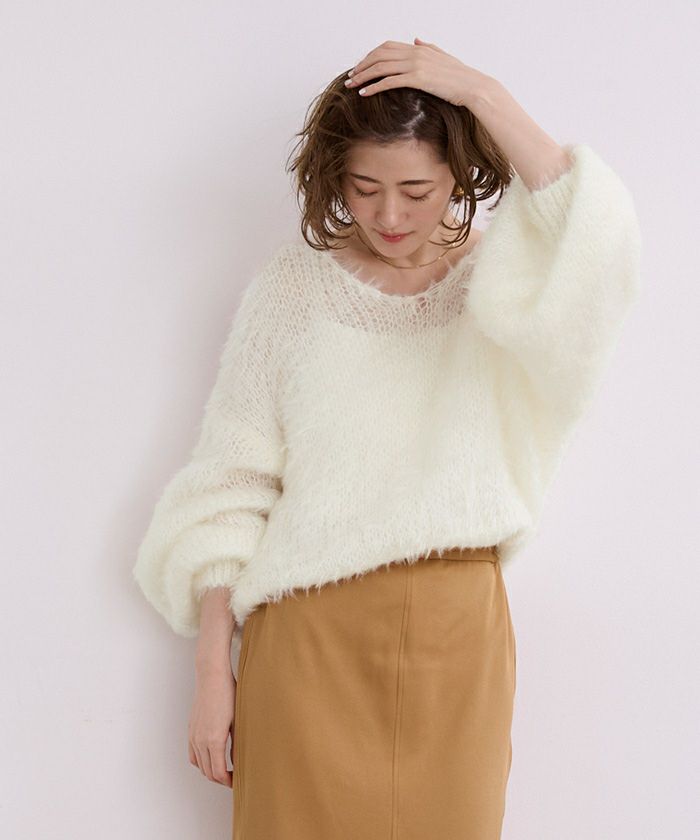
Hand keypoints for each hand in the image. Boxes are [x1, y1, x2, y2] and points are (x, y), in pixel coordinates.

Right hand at [188, 664, 235, 786]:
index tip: (237, 782)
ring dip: (210, 771)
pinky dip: (200, 761)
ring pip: (199, 765)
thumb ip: (237, 744)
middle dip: (220, 779)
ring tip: (224, 769)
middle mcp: (200, 741)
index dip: (228, 782)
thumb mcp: (237, 721)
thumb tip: (237, 761)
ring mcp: (194, 736)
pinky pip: (192, 754)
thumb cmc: (228, 694)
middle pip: (208, 772)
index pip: (218, 773)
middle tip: (233, 777)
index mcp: (214, 741)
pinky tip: (210, 757)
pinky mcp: (191, 730)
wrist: (212, 677)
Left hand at [344, 37, 495, 107]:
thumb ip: (428, 47)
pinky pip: (389, 81)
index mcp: (419, 48)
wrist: (473, 87)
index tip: (360, 67)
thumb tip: (416, 39)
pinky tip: (364, 93)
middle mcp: (415, 52)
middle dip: (362, 66)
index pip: (387, 47)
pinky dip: (374, 86)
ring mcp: (416, 64)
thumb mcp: (442, 57)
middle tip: (350, 77)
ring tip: (351, 86)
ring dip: (363, 76)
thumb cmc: (460, 77)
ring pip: (381, 67)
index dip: (370, 56)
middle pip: (380, 55)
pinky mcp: (418, 78)